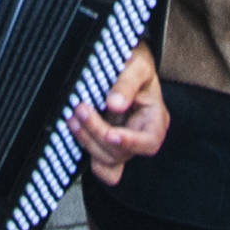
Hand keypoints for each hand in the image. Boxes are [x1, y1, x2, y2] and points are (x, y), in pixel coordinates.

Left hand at [73, 41, 167, 183]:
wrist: (125, 64)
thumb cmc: (136, 66)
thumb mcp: (138, 66)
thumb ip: (128, 83)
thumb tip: (115, 104)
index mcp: (156, 120)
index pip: (149, 141)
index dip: (130, 142)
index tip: (111, 134)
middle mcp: (140, 136)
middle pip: (122, 152)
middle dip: (98, 133)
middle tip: (80, 109)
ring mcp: (123, 144)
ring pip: (106, 159)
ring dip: (87, 140)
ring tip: (73, 117)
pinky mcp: (106, 145)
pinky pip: (100, 165)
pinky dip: (86, 151)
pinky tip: (76, 132)